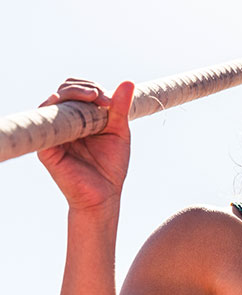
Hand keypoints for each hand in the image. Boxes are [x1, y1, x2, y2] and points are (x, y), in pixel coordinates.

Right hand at [38, 79, 135, 213]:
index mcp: (82, 118)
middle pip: (65, 90)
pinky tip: (70, 108)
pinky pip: (44, 120)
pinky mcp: (46, 145)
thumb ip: (120, 109)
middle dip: (82, 87)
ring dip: (72, 93)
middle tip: (100, 97)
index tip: (109, 98)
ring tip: (92, 98)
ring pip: (54, 100)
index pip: (80, 91)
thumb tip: (128, 82)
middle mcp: (66, 122)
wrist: (104, 195)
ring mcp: (55, 132)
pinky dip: (55, 108)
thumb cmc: (111, 167)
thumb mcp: (119, 133)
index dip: (92, 87)